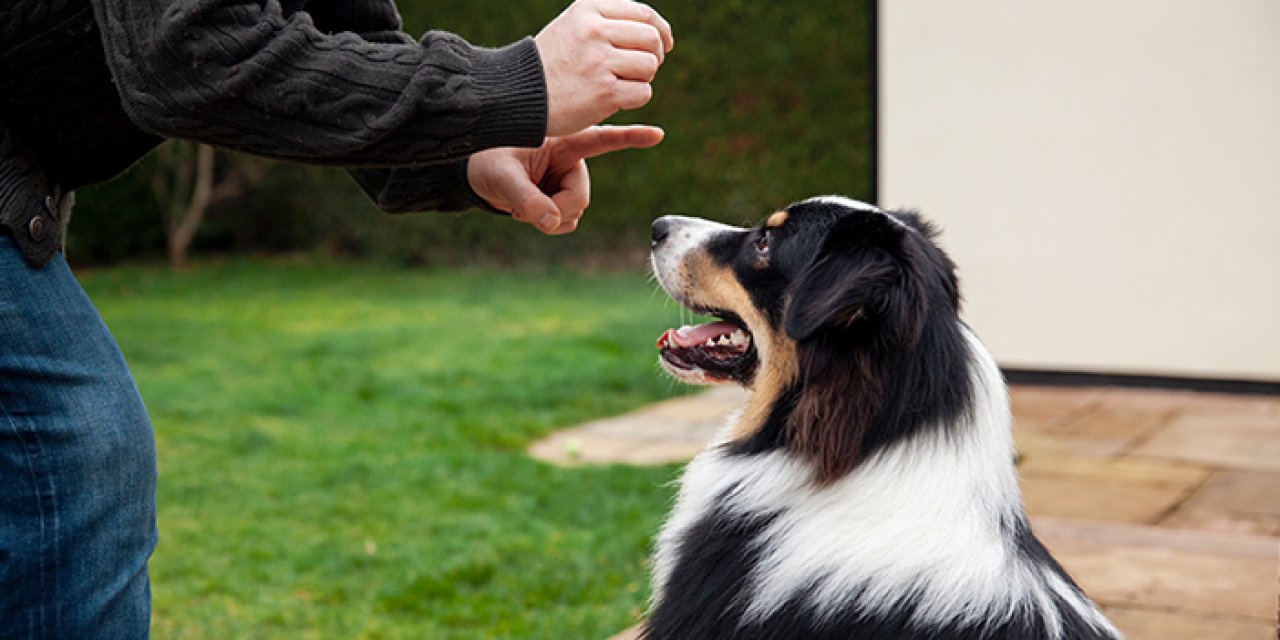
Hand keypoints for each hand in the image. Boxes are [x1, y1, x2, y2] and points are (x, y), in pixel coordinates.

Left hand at [467, 125, 663, 234]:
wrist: (472, 175)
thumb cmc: (484, 161)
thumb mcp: (500, 176)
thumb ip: (525, 199)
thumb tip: (551, 222)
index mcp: (562, 140)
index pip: (602, 138)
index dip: (631, 137)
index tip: (658, 134)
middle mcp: (569, 160)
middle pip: (580, 196)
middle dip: (557, 209)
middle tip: (524, 210)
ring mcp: (565, 180)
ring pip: (574, 212)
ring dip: (549, 217)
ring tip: (520, 204)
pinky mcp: (558, 197)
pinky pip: (565, 221)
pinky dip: (547, 223)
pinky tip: (526, 212)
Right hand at [535, 0, 673, 136]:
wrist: (519, 95)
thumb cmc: (551, 64)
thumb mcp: (573, 26)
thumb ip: (607, 21)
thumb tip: (656, 30)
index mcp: (588, 9)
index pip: (643, 14)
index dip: (661, 30)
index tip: (665, 44)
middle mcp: (594, 31)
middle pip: (651, 38)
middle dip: (655, 56)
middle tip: (642, 69)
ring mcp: (599, 61)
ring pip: (649, 66)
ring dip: (643, 78)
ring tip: (621, 83)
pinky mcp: (603, 92)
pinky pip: (643, 92)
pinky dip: (635, 99)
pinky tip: (615, 99)